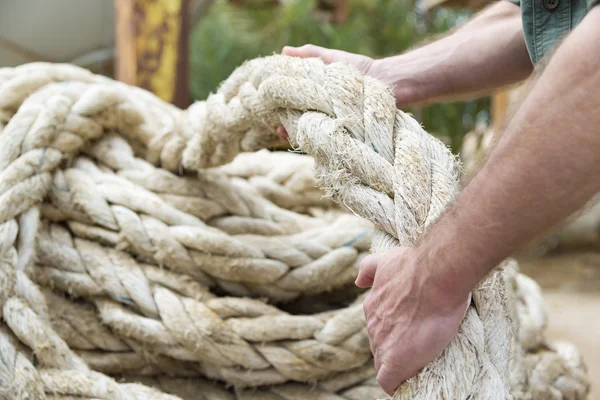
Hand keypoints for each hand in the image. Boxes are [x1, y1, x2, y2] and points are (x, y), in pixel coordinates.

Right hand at [276, 45, 376, 140]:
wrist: (388, 82)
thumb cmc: (360, 70)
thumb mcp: (332, 59)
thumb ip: (310, 54)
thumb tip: (283, 51)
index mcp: (315, 98)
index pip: (291, 106)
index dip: (278, 109)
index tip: (270, 109)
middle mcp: (322, 114)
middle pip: (297, 124)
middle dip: (286, 127)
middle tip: (279, 128)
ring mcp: (332, 127)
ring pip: (310, 137)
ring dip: (299, 137)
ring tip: (292, 135)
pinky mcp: (344, 137)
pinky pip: (327, 145)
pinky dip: (318, 145)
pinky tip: (312, 142)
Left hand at [356, 246, 469, 394]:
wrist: (433, 275)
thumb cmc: (415, 266)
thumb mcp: (384, 260)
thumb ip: (369, 269)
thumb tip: (358, 281)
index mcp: (373, 306)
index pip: (378, 327)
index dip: (391, 333)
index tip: (405, 334)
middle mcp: (374, 325)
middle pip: (379, 346)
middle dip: (393, 348)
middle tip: (415, 347)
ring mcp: (383, 343)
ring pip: (383, 363)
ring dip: (397, 364)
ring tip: (415, 364)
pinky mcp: (396, 360)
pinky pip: (388, 381)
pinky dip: (396, 384)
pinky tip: (406, 381)